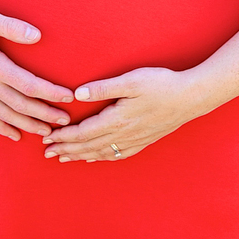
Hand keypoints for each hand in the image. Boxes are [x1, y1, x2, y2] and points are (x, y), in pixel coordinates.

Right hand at [0, 6, 73, 141]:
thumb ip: (12, 27)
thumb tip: (37, 36)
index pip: (28, 84)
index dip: (50, 93)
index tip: (68, 97)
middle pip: (21, 106)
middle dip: (45, 115)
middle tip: (65, 121)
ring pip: (7, 116)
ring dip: (29, 125)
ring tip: (47, 131)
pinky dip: (3, 129)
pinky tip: (16, 135)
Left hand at [42, 66, 202, 161]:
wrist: (191, 98)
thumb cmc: (161, 84)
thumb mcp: (131, 80)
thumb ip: (104, 87)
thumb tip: (78, 94)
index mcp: (117, 120)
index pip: (83, 132)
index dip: (64, 136)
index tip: (47, 138)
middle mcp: (124, 135)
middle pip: (89, 146)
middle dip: (66, 149)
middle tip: (47, 152)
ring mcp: (134, 140)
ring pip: (101, 153)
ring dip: (80, 155)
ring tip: (64, 158)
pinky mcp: (143, 141)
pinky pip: (117, 155)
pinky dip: (101, 157)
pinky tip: (94, 157)